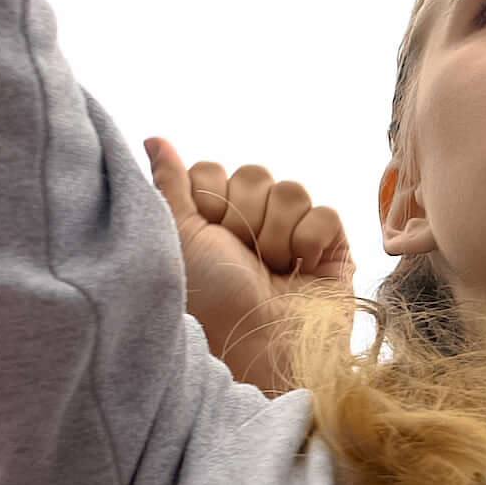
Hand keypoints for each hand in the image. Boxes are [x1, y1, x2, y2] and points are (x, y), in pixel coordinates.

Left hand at [150, 138, 353, 394]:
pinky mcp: (331, 250)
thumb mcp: (179, 235)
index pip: (214, 170)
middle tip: (242, 255)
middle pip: (254, 173)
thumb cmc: (213, 300)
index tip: (208, 233)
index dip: (210, 195)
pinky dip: (310, 240)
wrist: (260, 346)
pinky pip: (326, 213)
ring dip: (276, 232)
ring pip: (291, 189)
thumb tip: (153, 137)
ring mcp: (293, 237)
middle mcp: (252, 227)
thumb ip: (170, 182)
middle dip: (244, 214)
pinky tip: (302, 269)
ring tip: (272, 270)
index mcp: (212, 223)